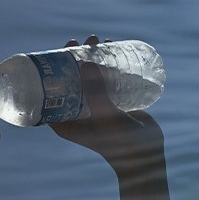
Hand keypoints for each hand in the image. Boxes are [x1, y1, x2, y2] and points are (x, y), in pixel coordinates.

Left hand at [51, 35, 164, 171]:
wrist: (146, 159)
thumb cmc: (123, 144)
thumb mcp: (107, 118)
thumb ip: (97, 94)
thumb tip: (86, 62)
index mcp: (65, 121)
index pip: (52, 89)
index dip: (55, 67)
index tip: (64, 47)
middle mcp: (76, 113)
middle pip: (70, 79)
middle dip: (75, 57)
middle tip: (84, 40)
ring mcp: (94, 108)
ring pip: (89, 77)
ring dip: (93, 57)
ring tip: (101, 40)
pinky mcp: (110, 105)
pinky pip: (104, 81)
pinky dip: (107, 65)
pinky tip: (114, 49)